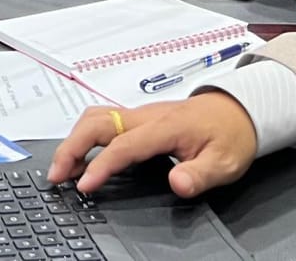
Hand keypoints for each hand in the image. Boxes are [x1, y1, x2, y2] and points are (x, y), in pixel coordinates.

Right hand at [48, 93, 258, 196]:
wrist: (239, 110)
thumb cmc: (231, 135)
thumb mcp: (224, 163)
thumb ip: (199, 175)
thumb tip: (176, 183)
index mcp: (164, 126)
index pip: (123, 145)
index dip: (100, 165)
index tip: (84, 186)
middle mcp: (146, 116)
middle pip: (96, 123)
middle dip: (71, 147)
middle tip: (56, 175)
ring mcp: (140, 114)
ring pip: (95, 118)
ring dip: (73, 140)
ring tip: (61, 168)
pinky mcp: (138, 118)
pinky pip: (103, 122)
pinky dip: (83, 137)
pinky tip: (81, 157)